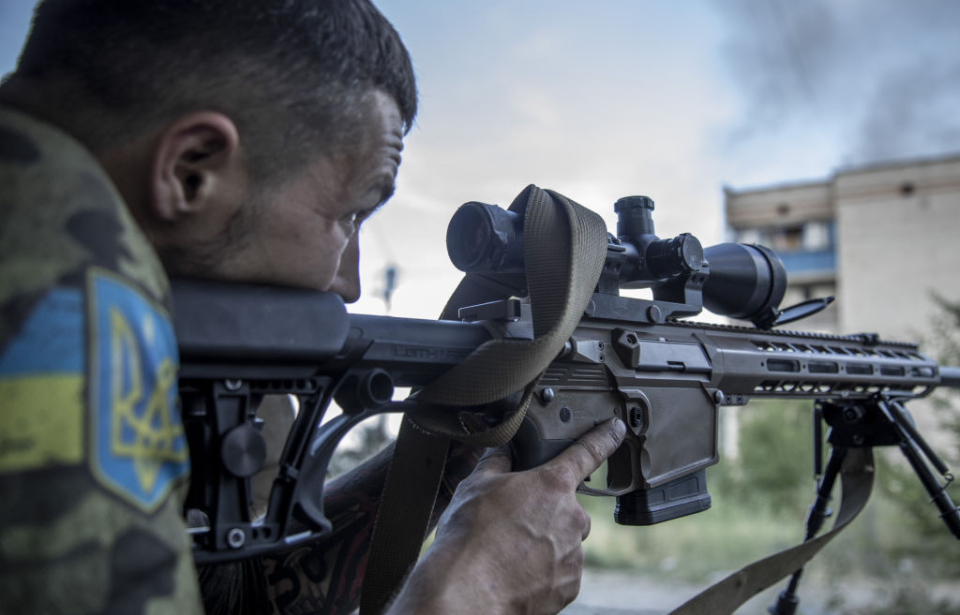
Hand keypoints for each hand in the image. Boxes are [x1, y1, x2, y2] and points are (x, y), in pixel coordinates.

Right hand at [387, 418, 625, 614]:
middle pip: (567, 508)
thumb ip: (497, 462)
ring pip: (563, 542)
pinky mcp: (569, 586)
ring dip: (544, 544)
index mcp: (552, 485)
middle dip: (546, 513)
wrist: (469, 591)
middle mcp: (571, 518)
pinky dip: (543, 572)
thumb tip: (503, 451)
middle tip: (513, 523)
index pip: (587, 452)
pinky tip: (516, 572)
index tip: (616, 429)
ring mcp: (573, 555)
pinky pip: (560, 572)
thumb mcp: (475, 485)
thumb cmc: (470, 537)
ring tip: (509, 552)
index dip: (603, 437)